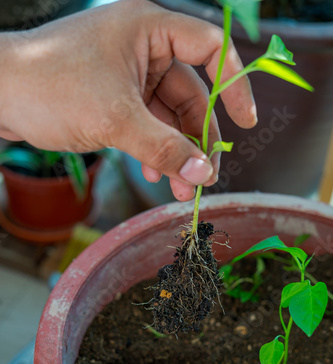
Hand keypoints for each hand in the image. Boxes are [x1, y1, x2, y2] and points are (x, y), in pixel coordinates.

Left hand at [0, 0, 256, 200]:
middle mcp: (143, 48)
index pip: (211, 49)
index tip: (246, 123)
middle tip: (204, 178)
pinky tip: (152, 174)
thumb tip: (204, 174)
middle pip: (191, 94)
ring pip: (168, 116)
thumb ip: (165, 148)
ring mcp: (128, 74)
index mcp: (149, 30)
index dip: (234, 85)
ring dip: (176, 152)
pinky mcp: (114, 96)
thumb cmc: (50, 88)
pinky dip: (153, 149)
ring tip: (181, 189)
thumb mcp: (116, 120)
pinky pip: (147, 124)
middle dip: (198, 140)